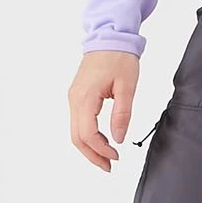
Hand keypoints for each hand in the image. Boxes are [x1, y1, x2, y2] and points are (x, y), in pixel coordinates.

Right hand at [69, 50, 140, 171]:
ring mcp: (74, 98)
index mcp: (85, 97)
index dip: (101, 150)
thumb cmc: (119, 57)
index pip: (87, 134)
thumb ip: (122, 114)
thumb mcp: (127, 86)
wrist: (109, 36)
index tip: (116, 156)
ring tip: (106, 158)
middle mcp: (74, 99)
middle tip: (109, 166)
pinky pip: (78, 121)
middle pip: (76, 137)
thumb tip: (118, 138)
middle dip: (92, 155)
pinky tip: (102, 140)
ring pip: (75, 131)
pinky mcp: (77, 96)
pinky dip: (88, 136)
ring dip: (89, 147)